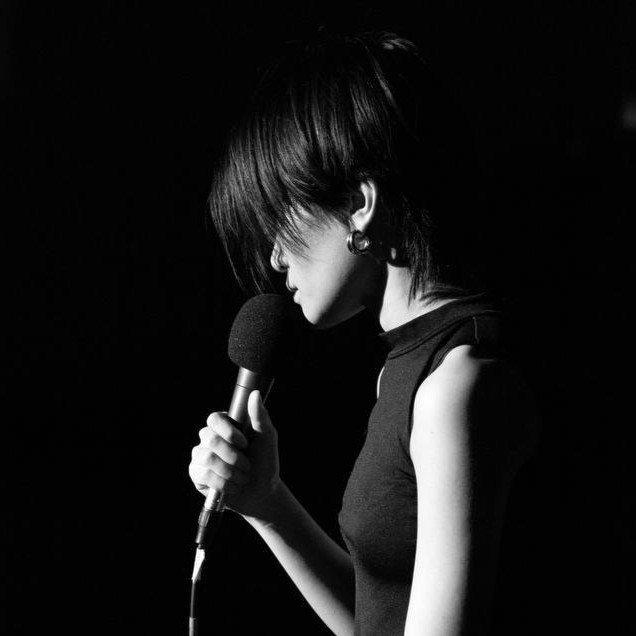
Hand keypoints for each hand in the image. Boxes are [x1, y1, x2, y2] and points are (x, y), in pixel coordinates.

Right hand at [189, 390, 280, 517]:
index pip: (214, 419)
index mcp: (225, 425)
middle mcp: (209, 438)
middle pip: (210, 439)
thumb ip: (260, 417)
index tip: (245, 444)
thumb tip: (255, 394)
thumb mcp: (267, 438)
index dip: (228, 432)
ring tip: (242, 478)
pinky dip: (223, 483)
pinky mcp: (196, 474)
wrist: (261, 492)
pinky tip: (233, 486)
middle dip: (233, 456)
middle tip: (247, 466)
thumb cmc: (265, 462)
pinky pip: (203, 475)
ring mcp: (200, 455)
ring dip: (230, 471)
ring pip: (207, 458)